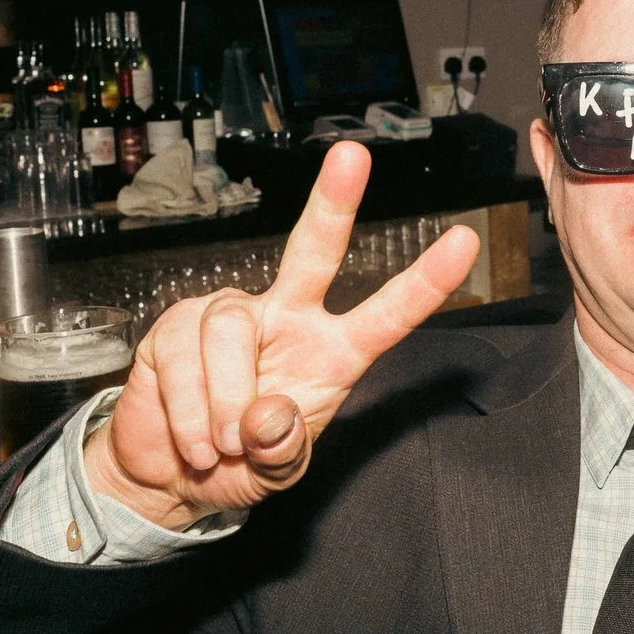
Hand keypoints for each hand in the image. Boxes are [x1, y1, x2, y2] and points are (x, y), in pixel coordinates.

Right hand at [88, 143, 480, 530]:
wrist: (168, 476)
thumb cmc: (238, 466)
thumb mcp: (276, 472)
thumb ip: (282, 450)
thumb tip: (266, 416)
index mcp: (330, 352)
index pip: (385, 315)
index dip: (424, 282)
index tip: (465, 242)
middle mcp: (285, 317)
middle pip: (312, 252)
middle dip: (332, 202)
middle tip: (352, 156)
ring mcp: (229, 315)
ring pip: (231, 332)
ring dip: (225, 405)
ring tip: (220, 447)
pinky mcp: (176, 323)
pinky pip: (184, 357)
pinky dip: (189, 414)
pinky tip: (192, 441)